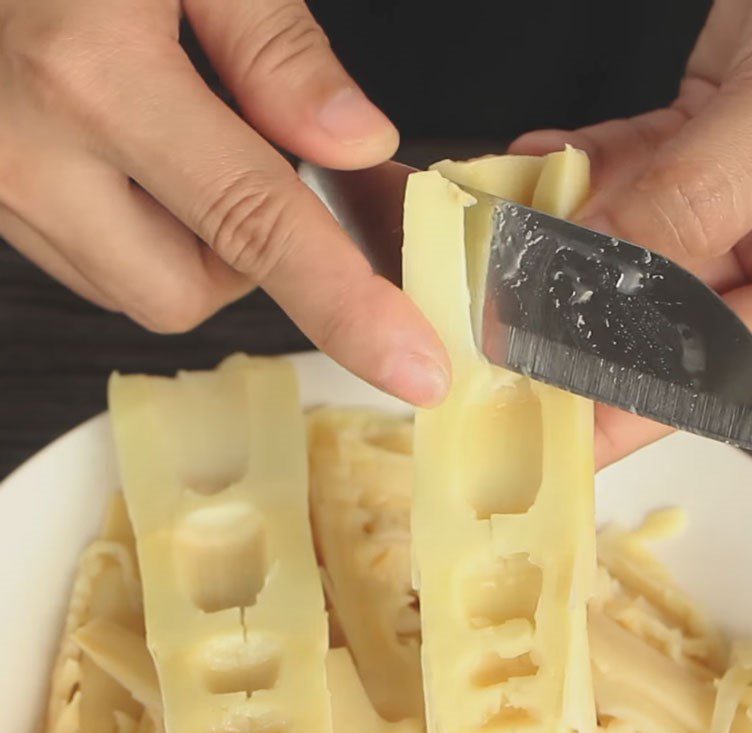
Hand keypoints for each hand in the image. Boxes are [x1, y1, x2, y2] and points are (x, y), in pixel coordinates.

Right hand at [0, 0, 449, 405]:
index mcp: (96, 79)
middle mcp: (32, 156)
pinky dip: (139, 233)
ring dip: (192, 242)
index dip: (349, 307)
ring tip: (178, 142)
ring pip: (137, 288)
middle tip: (250, 160)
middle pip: (188, 294)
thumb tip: (354, 142)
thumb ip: (276, 48)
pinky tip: (130, 156)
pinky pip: (90, 262)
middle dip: (249, 255)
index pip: (260, 227)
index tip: (412, 364)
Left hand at [511, 0, 751, 467]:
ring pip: (626, 239)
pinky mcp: (700, 146)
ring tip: (493, 241)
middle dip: (568, 315)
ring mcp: (733, 200)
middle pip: (652, 315)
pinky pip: (625, 171)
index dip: (626, 407)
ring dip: (557, 234)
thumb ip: (692, 200)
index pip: (710, 373)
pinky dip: (577, 169)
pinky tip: (529, 168)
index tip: (551, 430)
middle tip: (490, 334)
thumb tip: (595, 264)